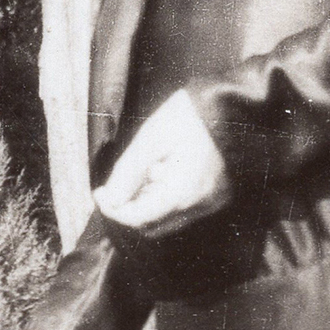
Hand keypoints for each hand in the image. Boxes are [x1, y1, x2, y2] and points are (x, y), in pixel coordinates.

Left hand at [93, 88, 230, 235]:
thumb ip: (127, 173)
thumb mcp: (150, 138)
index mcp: (185, 191)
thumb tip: (109, 200)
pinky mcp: (219, 197)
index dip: (114, 210)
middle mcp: (203, 204)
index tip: (100, 193)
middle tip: (117, 183)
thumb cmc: (188, 115)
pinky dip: (166, 199)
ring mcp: (214, 202)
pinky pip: (185, 211)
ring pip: (168, 221)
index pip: (139, 218)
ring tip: (149, 169)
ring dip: (148, 204)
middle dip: (130, 208)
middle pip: (153, 226)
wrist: (230, 104)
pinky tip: (165, 172)